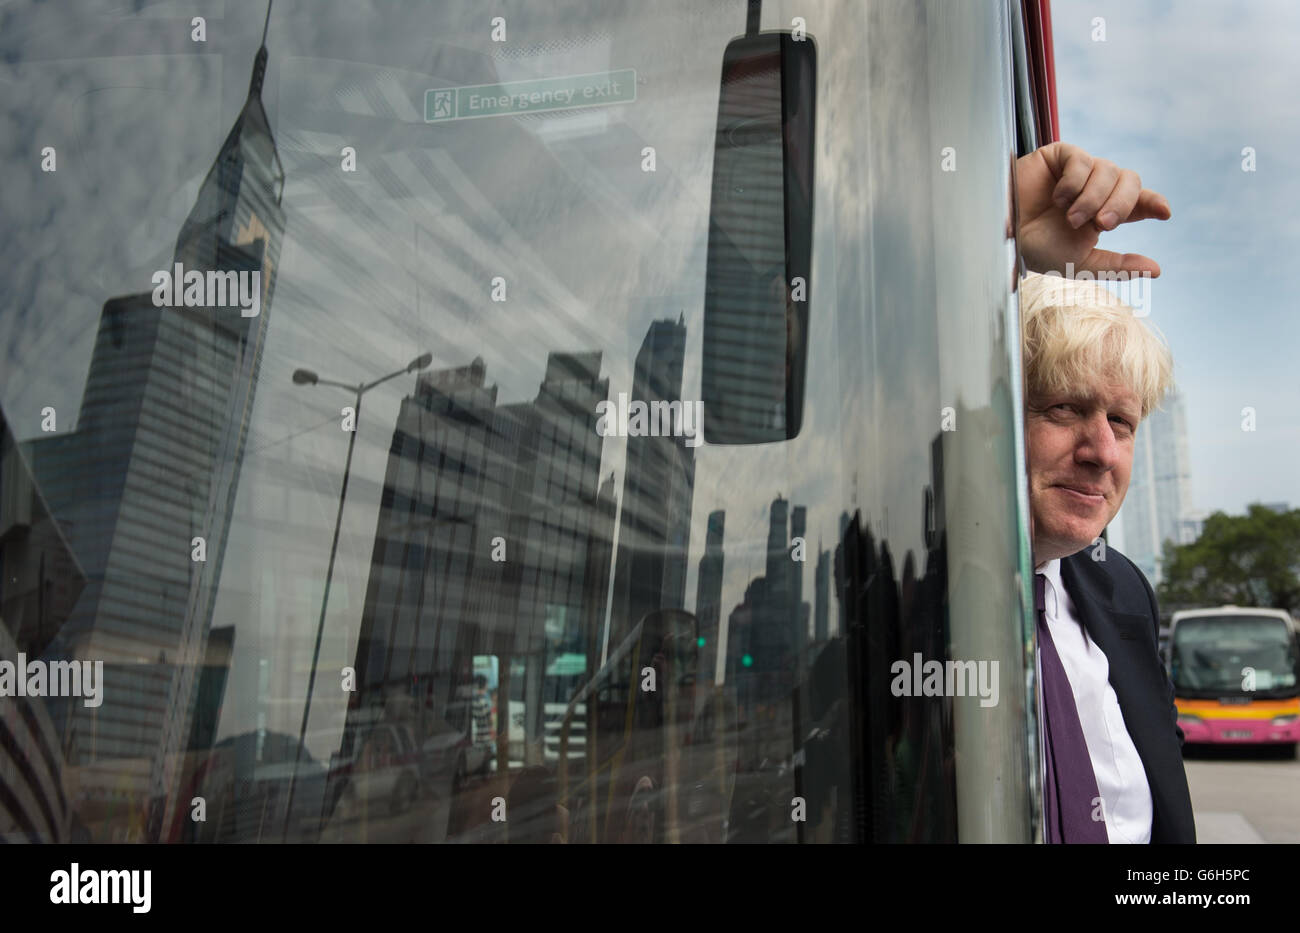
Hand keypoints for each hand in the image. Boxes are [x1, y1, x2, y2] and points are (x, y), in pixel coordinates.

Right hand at [1016, 142, 1170, 276]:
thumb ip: (1117, 266)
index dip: (1153, 202)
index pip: (1139, 201)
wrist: (1001, 234)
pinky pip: (1083, 160)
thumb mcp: (1080, 262)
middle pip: (1130, 181)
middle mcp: (1096, 188)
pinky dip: (1075, 182)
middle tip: (1102, 225)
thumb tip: (1157, 270)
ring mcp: (1079, 171)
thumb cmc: (1036, 250)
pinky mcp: (1060, 156)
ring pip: (1109, 170)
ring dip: (1093, 197)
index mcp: (1104, 212)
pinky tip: (1058, 198)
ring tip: (1070, 217)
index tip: (1164, 213)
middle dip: (1121, 203)